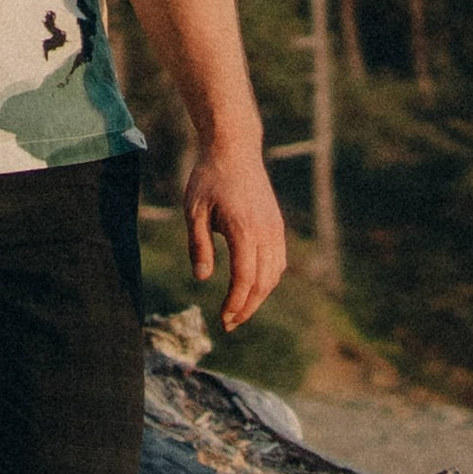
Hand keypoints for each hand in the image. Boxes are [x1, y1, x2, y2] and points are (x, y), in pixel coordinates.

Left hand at [184, 126, 287, 334]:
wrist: (234, 150)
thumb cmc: (209, 178)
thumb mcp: (194, 211)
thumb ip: (198, 245)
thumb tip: (201, 278)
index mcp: (245, 230)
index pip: (245, 278)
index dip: (235, 303)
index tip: (223, 318)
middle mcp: (266, 232)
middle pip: (264, 282)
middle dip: (248, 307)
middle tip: (229, 323)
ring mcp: (275, 228)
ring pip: (275, 274)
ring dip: (259, 296)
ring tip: (239, 309)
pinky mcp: (277, 225)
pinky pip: (279, 260)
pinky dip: (268, 279)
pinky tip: (253, 287)